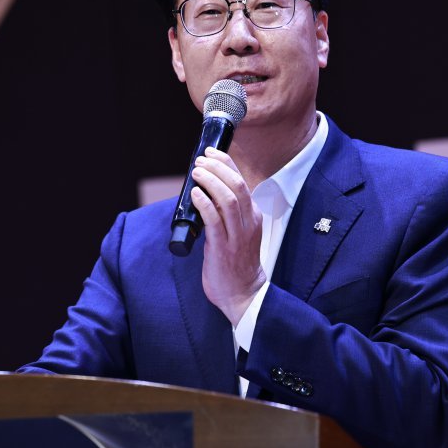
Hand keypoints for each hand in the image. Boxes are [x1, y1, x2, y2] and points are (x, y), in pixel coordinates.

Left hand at [189, 147, 267, 323]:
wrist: (243, 294)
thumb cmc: (236, 263)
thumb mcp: (239, 232)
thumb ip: (227, 214)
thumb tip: (206, 193)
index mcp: (252, 216)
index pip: (242, 182)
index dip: (226, 164)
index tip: (211, 153)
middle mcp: (248, 222)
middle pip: (237, 185)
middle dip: (218, 167)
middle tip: (201, 158)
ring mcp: (237, 235)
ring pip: (228, 199)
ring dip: (210, 181)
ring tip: (197, 171)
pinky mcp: (222, 248)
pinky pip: (214, 220)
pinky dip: (204, 203)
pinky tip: (195, 194)